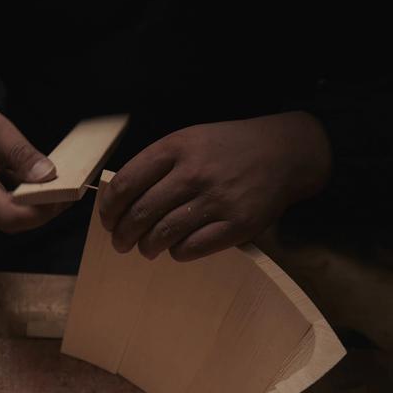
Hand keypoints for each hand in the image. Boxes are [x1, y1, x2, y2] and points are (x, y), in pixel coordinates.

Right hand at [0, 95, 65, 232]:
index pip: (13, 217)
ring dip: (40, 206)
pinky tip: (43, 186)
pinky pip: (10, 212)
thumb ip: (21, 154)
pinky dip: (29, 202)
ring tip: (62, 186)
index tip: (64, 192)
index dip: (42, 210)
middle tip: (71, 187)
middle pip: (18, 223)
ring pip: (17, 221)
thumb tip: (49, 175)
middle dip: (47, 209)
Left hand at [99, 112, 331, 260]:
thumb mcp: (190, 139)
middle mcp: (194, 172)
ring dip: (147, 247)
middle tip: (121, 242)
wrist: (285, 151)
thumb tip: (120, 200)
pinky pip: (192, 248)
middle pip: (140, 213)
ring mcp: (217, 198)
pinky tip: (176, 250)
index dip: (109, 209)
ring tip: (146, 249)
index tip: (107, 220)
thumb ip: (157, 164)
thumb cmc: (229, 148)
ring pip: (163, 234)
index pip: (125, 183)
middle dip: (122, 235)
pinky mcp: (238, 223)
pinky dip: (177, 253)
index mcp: (177, 147)